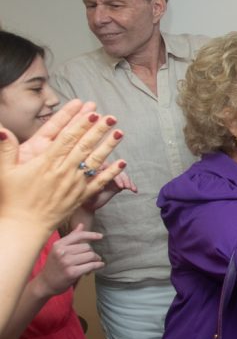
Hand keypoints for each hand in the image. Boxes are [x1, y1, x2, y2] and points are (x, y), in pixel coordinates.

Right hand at [0, 105, 125, 231]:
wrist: (25, 226)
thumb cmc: (13, 198)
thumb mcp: (4, 172)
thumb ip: (5, 149)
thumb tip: (1, 128)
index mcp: (47, 162)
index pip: (67, 138)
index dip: (80, 124)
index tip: (91, 112)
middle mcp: (64, 171)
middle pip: (84, 146)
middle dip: (99, 130)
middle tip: (111, 117)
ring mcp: (75, 184)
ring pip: (95, 161)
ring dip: (109, 146)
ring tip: (120, 132)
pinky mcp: (81, 196)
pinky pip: (99, 182)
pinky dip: (112, 172)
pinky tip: (123, 162)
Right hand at [35, 224, 104, 296]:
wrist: (45, 283)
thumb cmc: (54, 265)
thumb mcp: (59, 250)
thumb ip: (71, 238)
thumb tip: (81, 225)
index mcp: (58, 245)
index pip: (78, 236)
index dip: (91, 235)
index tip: (100, 236)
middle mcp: (61, 252)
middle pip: (87, 247)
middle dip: (92, 252)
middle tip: (92, 258)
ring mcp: (66, 262)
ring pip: (90, 255)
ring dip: (96, 259)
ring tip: (94, 262)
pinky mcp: (72, 272)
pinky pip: (91, 265)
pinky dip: (98, 265)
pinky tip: (100, 265)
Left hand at [80, 170, 137, 212]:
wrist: (87, 205)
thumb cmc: (83, 198)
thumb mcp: (88, 192)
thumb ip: (94, 186)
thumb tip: (102, 183)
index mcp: (94, 169)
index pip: (106, 168)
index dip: (114, 175)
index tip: (119, 185)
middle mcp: (103, 170)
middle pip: (116, 169)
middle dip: (123, 177)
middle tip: (126, 186)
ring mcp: (111, 176)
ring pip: (122, 175)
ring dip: (128, 181)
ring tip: (131, 188)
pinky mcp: (117, 182)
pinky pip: (125, 180)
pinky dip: (130, 184)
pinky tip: (134, 190)